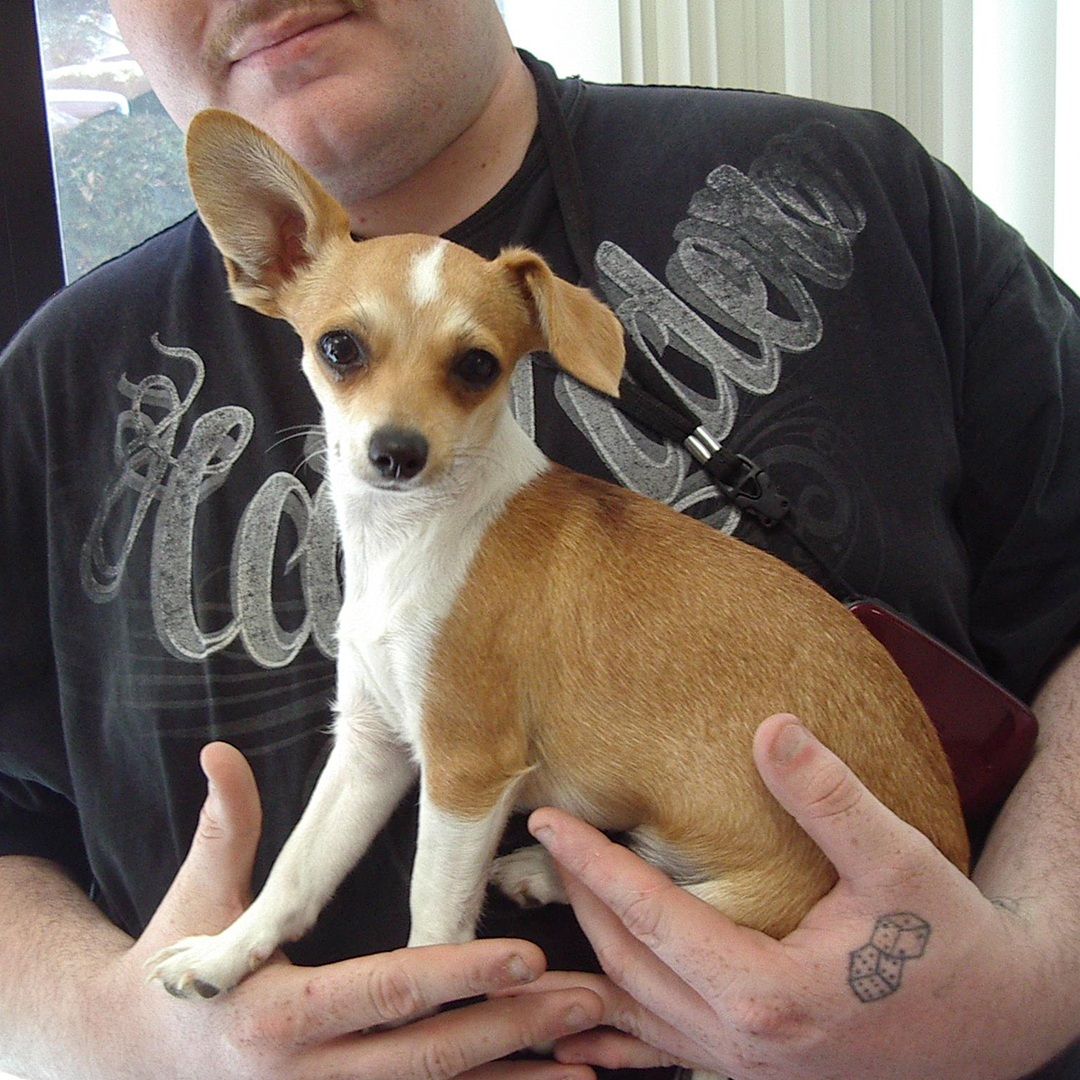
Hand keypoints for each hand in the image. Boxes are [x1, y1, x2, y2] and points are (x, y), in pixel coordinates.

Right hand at [102, 742, 602, 1079]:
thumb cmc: (171, 969)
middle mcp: (304, 1074)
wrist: (129, 1064)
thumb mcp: (196, 900)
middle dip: (512, 1029)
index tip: (526, 954)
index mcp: (280, 1010)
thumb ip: (225, 828)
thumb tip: (217, 750)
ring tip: (588, 1056)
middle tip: (587, 999)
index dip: (458, 973)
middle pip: (428, 1056)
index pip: (386, 988)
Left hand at [515, 714, 1067, 1079]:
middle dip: (579, 898)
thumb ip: (829, 796)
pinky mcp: (755, 1071)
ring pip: (637, 1010)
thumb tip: (771, 728)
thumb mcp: (897, 859)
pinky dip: (620, 1019)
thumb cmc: (949, 939)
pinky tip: (591, 1005)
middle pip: (627, 963)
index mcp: (766, 989)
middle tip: (547, 840)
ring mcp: (745, 1067)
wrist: (997, 1021)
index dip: (589, 862)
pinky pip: (664, 1047)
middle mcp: (742, 1041)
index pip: (646, 915)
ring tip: (559, 898)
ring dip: (591, 953)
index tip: (544, 818)